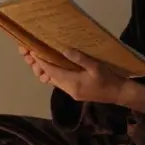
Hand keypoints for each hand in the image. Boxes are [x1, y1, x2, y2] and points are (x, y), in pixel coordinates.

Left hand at [19, 45, 144, 110]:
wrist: (119, 94)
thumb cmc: (109, 79)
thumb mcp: (96, 67)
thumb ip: (80, 58)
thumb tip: (64, 49)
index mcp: (72, 83)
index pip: (51, 70)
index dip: (40, 60)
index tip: (30, 50)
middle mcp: (68, 88)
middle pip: (47, 75)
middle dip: (36, 64)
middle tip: (26, 52)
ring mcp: (70, 90)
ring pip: (51, 79)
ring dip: (42, 69)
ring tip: (33, 57)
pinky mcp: (74, 90)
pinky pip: (58, 81)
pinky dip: (51, 73)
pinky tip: (49, 64)